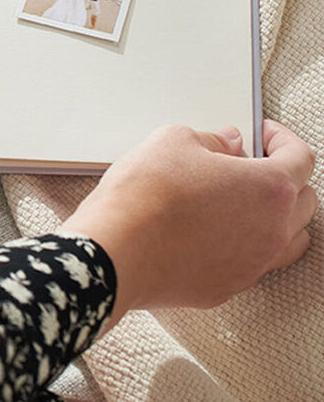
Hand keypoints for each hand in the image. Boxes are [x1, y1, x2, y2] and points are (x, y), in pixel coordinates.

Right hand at [62, 121, 315, 325]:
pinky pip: (253, 263)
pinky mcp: (227, 286)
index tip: (265, 134)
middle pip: (304, 201)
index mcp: (269, 188)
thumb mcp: (173, 141)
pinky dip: (244, 245)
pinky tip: (216, 233)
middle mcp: (273, 230)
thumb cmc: (144, 197)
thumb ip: (212, 139)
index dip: (283, 139)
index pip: (300, 158)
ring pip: (290, 240)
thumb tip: (226, 144)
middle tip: (251, 164)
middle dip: (284, 178)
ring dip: (276, 218)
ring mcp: (253, 264)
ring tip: (245, 204)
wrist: (115, 250)